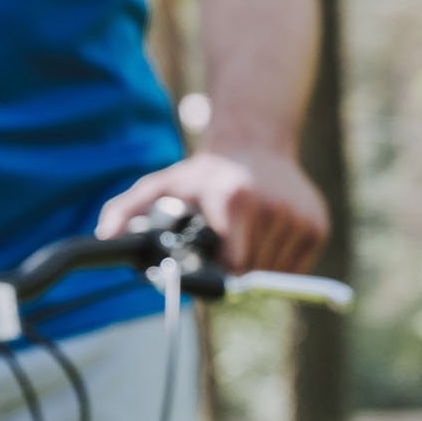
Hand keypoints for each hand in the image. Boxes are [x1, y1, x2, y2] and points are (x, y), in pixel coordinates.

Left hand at [99, 147, 328, 272]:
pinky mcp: (317, 226)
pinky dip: (277, 265)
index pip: (231, 265)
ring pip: (275, 274)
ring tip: (239, 244)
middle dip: (231, 273)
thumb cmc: (202, 174)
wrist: (254, 146)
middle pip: (251, 273)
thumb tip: (104, 235)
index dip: (216, 274)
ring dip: (254, 270)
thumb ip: (127, 209)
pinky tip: (260, 241)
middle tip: (218, 256)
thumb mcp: (160, 186)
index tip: (205, 268)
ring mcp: (299, 217)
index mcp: (234, 200)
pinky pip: (295, 268)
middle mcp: (273, 208)